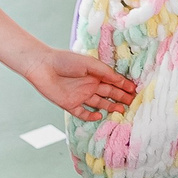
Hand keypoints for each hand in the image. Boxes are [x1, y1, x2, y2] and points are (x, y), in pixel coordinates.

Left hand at [21, 46, 137, 120]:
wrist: (42, 67)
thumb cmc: (65, 61)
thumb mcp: (89, 64)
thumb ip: (105, 72)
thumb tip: (120, 80)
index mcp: (95, 74)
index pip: (113, 82)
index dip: (124, 86)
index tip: (135, 90)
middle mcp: (90, 85)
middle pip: (109, 93)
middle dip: (122, 97)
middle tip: (133, 102)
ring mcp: (80, 96)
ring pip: (99, 104)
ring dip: (110, 107)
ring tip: (122, 110)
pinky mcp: (70, 104)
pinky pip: (82, 113)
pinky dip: (91, 116)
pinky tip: (99, 116)